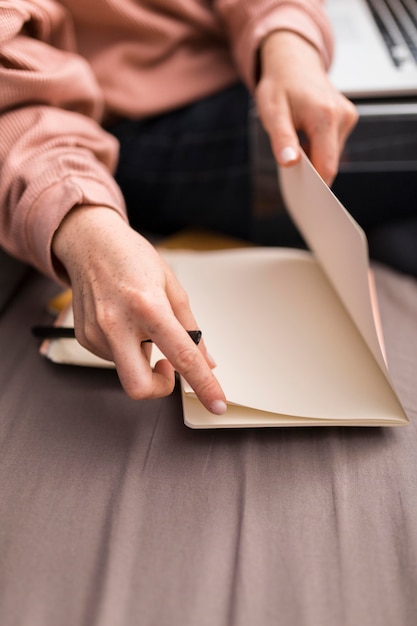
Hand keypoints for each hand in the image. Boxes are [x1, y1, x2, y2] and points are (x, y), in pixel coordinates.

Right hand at [52, 206, 226, 414]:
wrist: (90, 243)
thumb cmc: (132, 258)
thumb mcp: (172, 287)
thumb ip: (191, 328)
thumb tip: (207, 362)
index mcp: (148, 306)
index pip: (183, 356)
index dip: (204, 385)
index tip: (216, 403)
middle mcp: (118, 323)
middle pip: (139, 386)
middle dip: (159, 388)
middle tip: (168, 370)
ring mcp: (96, 333)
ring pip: (126, 370)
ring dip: (142, 358)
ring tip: (140, 324)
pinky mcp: (84, 337)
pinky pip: (112, 358)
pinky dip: (125, 348)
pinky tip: (124, 323)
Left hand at [255, 31, 357, 184]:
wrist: (292, 62)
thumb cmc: (280, 85)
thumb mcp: (272, 112)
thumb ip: (282, 139)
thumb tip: (289, 163)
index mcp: (325, 116)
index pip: (326, 166)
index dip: (315, 185)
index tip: (303, 197)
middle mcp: (343, 116)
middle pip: (329, 162)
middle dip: (310, 169)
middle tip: (288, 161)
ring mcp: (348, 116)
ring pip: (331, 154)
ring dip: (313, 157)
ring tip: (295, 140)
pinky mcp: (348, 118)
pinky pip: (333, 144)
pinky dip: (318, 147)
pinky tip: (305, 136)